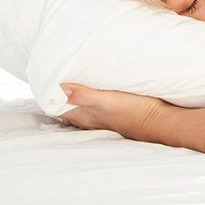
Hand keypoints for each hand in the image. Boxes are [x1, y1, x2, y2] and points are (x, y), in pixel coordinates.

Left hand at [59, 84, 204, 152]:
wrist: (162, 122)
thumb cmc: (136, 111)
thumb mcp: (109, 99)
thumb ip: (84, 95)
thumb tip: (58, 88)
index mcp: (86, 115)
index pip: (58, 108)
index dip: (49, 96)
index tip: (43, 82)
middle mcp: (92, 120)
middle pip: (67, 111)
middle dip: (58, 99)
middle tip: (51, 83)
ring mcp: (104, 120)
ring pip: (81, 112)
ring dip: (73, 102)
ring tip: (67, 90)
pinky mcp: (116, 117)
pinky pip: (95, 112)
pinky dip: (89, 104)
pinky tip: (94, 99)